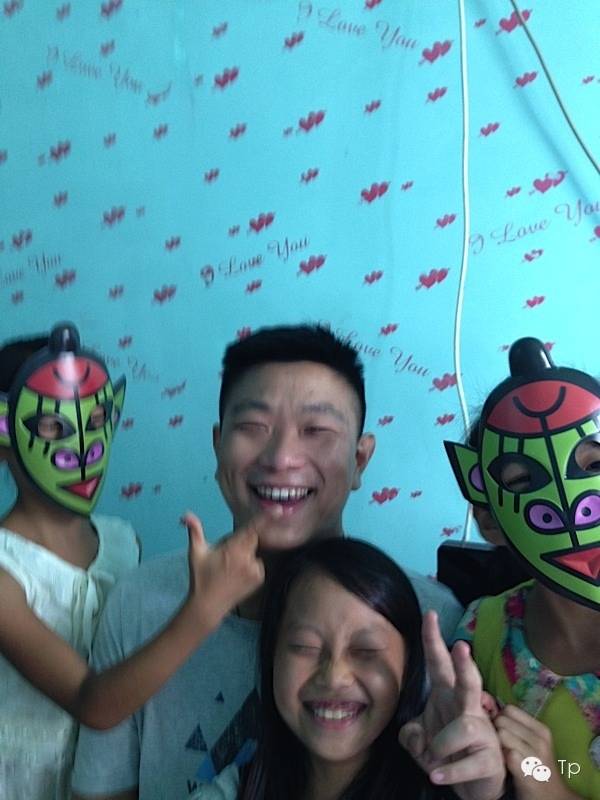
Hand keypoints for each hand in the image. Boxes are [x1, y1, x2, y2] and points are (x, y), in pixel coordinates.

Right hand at [183, 512, 269, 630]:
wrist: (208, 605)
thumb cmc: (201, 577)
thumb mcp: (196, 553)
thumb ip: (194, 531)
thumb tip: (185, 515)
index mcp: (233, 548)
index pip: (252, 529)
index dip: (266, 518)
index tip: (278, 510)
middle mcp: (247, 558)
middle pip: (252, 539)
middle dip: (241, 541)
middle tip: (226, 555)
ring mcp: (255, 569)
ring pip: (253, 552)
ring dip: (245, 555)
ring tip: (229, 569)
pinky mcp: (259, 579)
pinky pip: (257, 565)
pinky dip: (250, 566)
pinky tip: (237, 575)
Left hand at [399, 611, 505, 799]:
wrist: (472, 785)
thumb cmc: (445, 751)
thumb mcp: (419, 740)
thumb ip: (409, 734)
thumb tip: (417, 736)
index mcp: (447, 696)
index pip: (438, 663)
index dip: (433, 640)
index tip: (429, 615)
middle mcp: (466, 709)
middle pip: (469, 682)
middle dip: (464, 665)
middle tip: (461, 646)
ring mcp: (482, 733)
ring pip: (464, 728)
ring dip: (440, 745)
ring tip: (434, 758)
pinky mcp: (490, 759)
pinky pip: (466, 763)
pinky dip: (448, 772)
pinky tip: (437, 776)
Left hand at [495, 705, 580, 799]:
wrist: (551, 796)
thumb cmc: (536, 766)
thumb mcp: (533, 742)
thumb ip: (517, 726)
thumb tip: (493, 709)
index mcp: (541, 729)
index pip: (510, 709)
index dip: (501, 717)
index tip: (501, 729)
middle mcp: (540, 740)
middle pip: (502, 720)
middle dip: (496, 730)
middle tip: (500, 744)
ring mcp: (535, 755)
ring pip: (502, 734)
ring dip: (497, 744)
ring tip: (502, 753)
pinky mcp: (527, 771)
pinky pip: (506, 754)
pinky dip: (502, 758)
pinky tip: (505, 765)